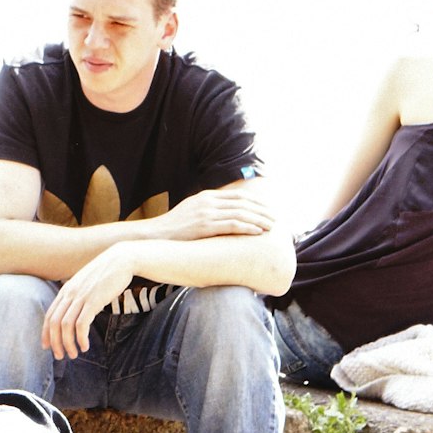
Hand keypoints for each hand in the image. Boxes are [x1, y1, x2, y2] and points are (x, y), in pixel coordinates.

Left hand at [42, 245, 150, 359]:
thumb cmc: (106, 273)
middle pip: (54, 322)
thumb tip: (75, 311)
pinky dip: (81, 338)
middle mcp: (70, 293)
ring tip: (73, 354)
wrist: (121, 260)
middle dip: (55, 342)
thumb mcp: (86, 283)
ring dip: (68, 344)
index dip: (46, 333)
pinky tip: (85, 346)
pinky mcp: (94, 300)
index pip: (49, 315)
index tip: (47, 347)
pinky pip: (82, 324)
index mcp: (66, 290)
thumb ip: (78, 295)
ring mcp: (81, 296)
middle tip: (60, 356)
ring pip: (66, 325)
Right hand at [161, 183, 280, 239]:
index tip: (269, 209)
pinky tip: (258, 232)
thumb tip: (226, 217)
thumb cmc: (175, 228)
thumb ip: (209, 210)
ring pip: (240, 213)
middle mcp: (208, 201)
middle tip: (276, 219)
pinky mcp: (204, 226)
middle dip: (262, 210)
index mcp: (207, 196)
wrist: (155, 235)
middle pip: (243, 203)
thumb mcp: (192, 212)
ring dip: (259, 219)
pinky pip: (232, 225)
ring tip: (272, 226)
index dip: (256, 202)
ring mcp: (206, 213)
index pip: (238, 196)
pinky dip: (248, 227)